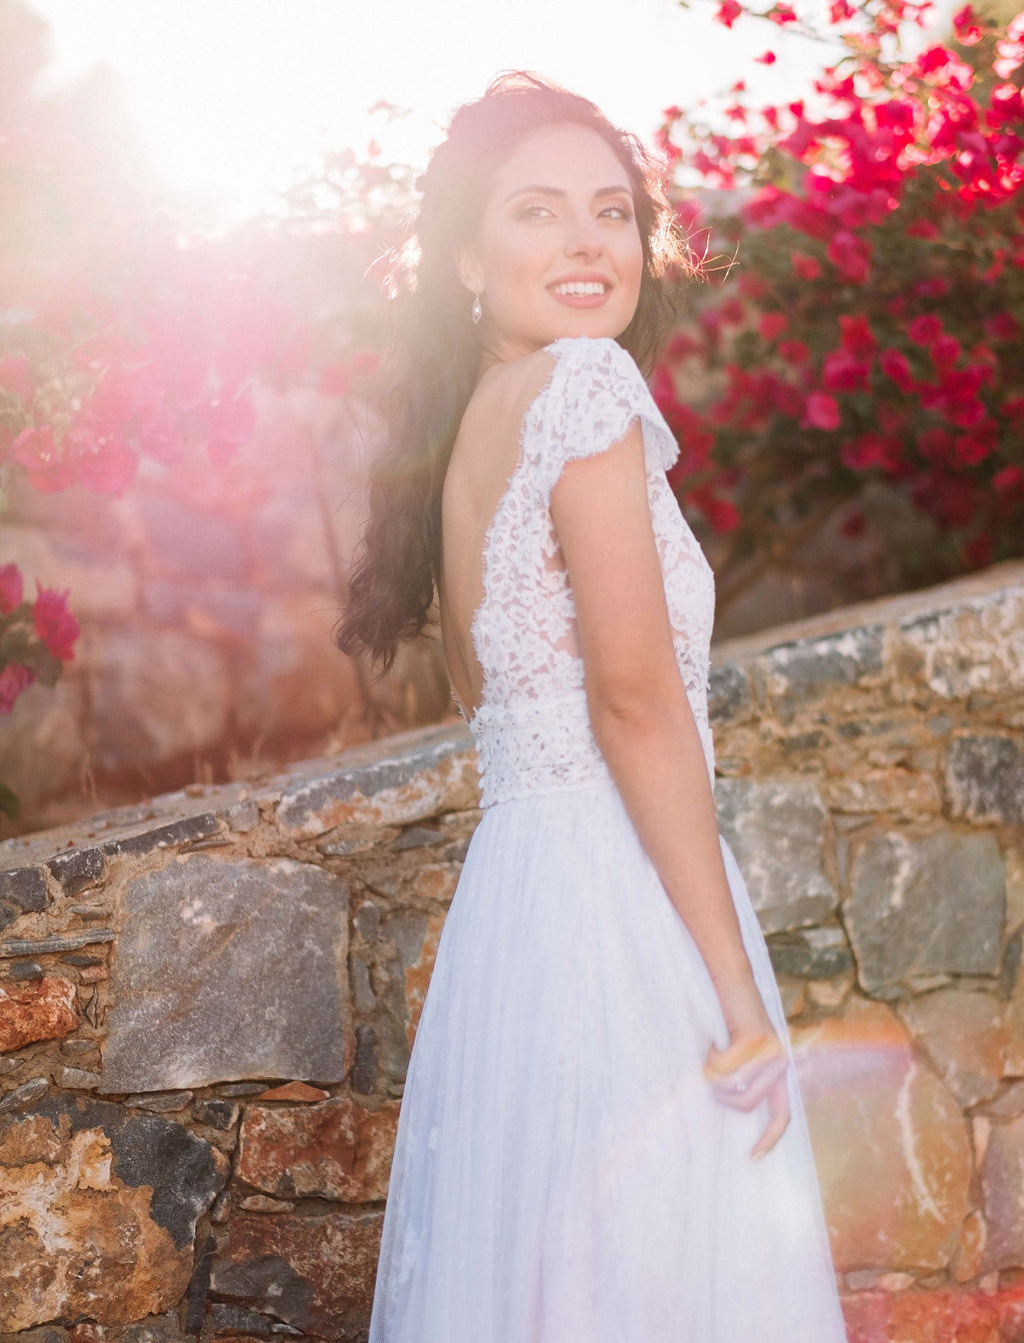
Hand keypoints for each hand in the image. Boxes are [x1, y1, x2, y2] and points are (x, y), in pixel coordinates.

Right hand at [703, 1029, 790, 1160]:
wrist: (731, 979)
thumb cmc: (727, 1017)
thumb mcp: (739, 1052)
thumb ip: (743, 1077)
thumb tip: (729, 1106)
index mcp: (779, 1069)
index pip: (783, 1114)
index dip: (769, 1138)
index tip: (752, 1158)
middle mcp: (781, 1062)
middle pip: (743, 1104)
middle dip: (719, 1092)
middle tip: (712, 1067)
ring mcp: (770, 1051)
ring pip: (731, 1088)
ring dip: (712, 1073)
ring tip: (714, 1050)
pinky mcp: (755, 1039)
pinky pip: (723, 1067)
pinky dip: (710, 1057)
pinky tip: (714, 1040)